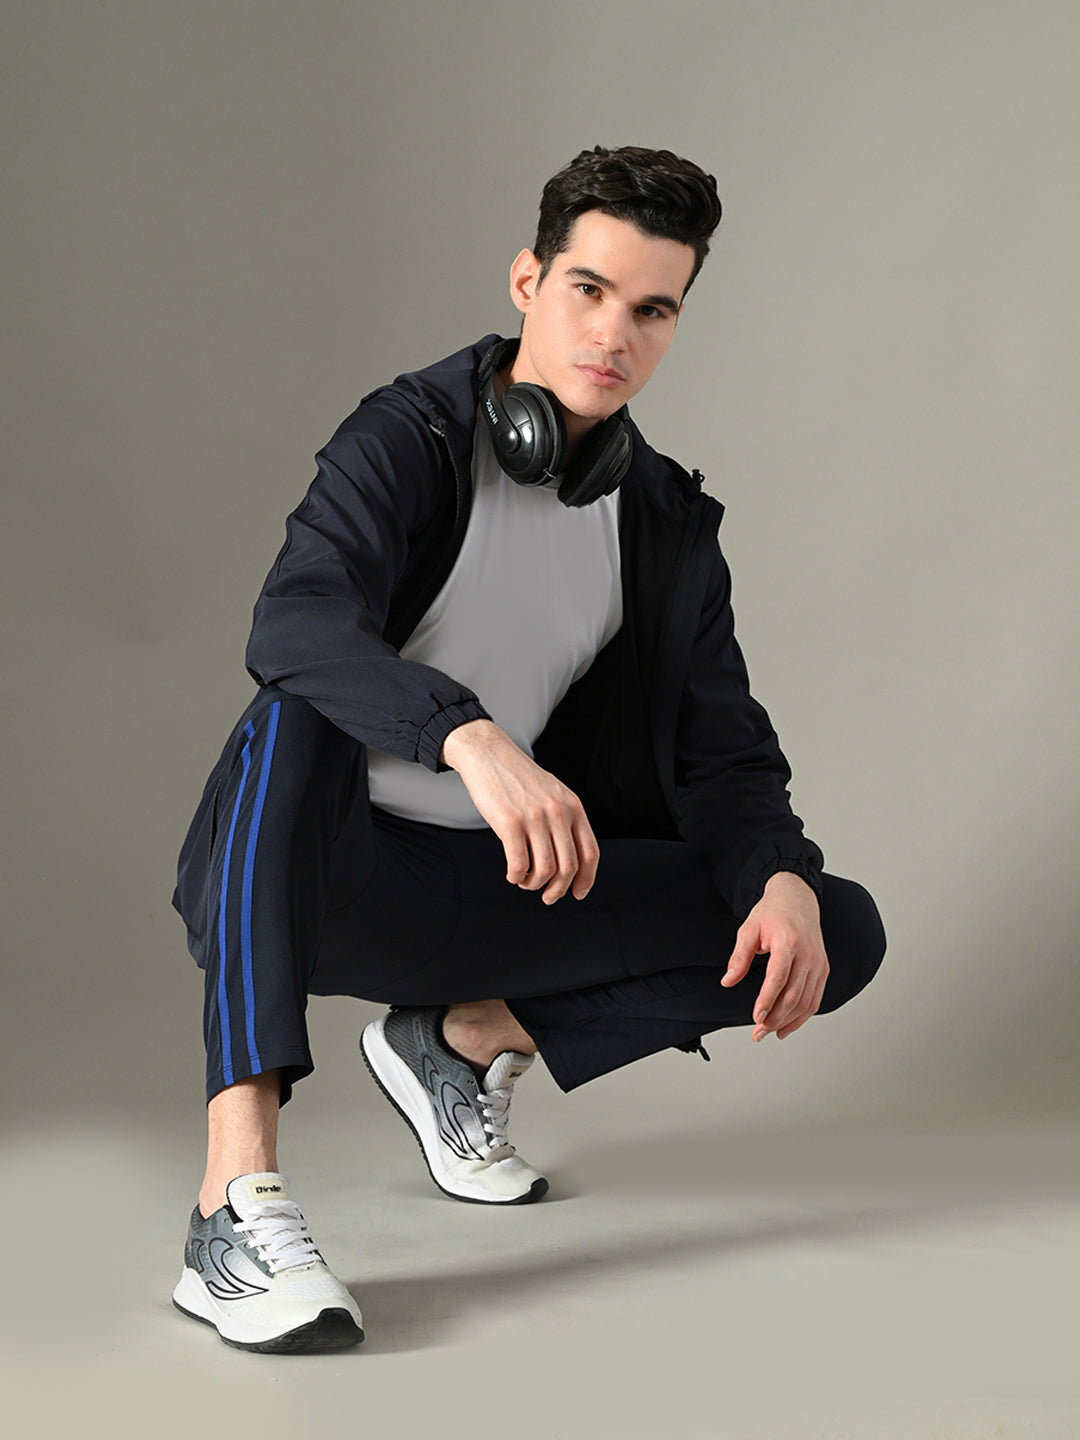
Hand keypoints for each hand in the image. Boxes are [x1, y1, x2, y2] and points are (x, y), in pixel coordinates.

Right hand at [441, 719, 598, 903]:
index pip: (590, 853)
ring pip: (545, 870)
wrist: (489, 753)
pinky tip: (512, 874)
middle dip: (558, 890)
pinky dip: (516, 877)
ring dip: (533, 884)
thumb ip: (564, 820)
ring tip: (524, 880)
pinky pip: (519, 864)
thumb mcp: (553, 793)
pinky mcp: (510, 822)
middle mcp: (558, 812)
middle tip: (547, 897)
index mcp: (573, 806)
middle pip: (568, 867)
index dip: (586, 880)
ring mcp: (535, 817)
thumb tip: (568, 862)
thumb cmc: (518, 778)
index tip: (577, 894)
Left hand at [720, 872, 828, 1040]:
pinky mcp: (823, 969)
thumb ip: (739, 957)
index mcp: (788, 941)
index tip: (756, 1018)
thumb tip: (728, 981)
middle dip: (775, 1018)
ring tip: (768, 1032)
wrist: (797, 899)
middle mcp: (808, 954)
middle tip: (757, 1032)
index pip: (779, 977)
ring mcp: (818, 963)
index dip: (768, 1000)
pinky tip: (787, 1026)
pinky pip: (815, 999)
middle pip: (794, 994)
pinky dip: (802, 1017)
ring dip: (788, 1022)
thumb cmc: (772, 914)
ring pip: (806, 1001)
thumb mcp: (748, 930)